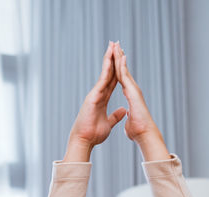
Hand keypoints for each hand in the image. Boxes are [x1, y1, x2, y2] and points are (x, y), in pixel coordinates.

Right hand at [67, 41, 126, 155]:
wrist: (84, 141)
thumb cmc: (93, 134)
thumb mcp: (108, 123)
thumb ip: (115, 116)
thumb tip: (124, 110)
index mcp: (102, 99)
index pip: (112, 81)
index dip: (117, 69)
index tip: (121, 58)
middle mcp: (98, 94)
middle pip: (108, 73)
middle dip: (112, 58)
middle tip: (115, 43)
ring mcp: (95, 93)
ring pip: (104, 72)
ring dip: (109, 58)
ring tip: (113, 44)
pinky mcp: (93, 96)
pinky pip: (102, 79)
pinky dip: (107, 68)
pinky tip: (110, 58)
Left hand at [114, 44, 168, 159]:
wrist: (144, 134)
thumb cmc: (138, 130)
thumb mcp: (129, 121)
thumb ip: (127, 117)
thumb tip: (127, 116)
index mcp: (130, 95)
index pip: (122, 79)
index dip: (117, 69)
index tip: (114, 58)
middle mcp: (133, 90)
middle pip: (123, 70)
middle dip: (119, 57)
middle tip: (116, 44)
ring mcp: (134, 89)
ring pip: (124, 70)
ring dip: (120, 57)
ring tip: (116, 45)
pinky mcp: (133, 92)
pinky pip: (126, 76)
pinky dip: (123, 66)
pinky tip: (120, 56)